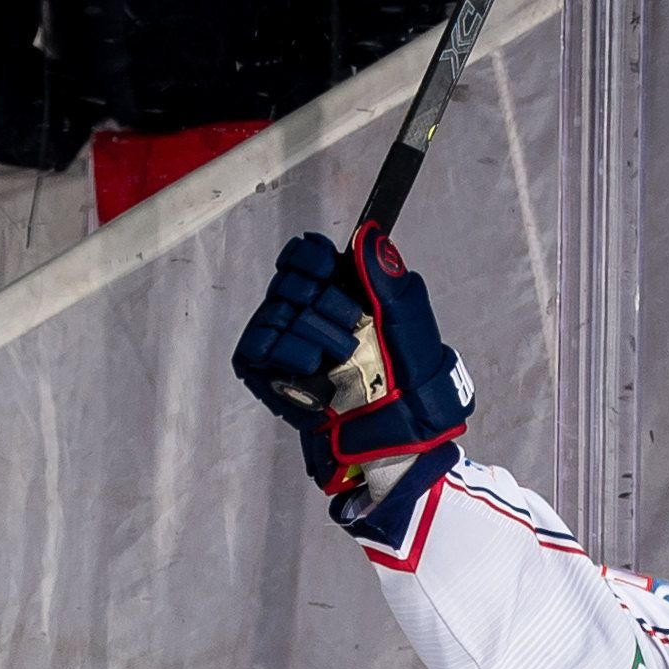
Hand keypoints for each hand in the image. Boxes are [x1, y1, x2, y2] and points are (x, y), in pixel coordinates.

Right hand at [232, 229, 471, 498]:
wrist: (401, 434)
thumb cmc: (412, 382)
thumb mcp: (408, 322)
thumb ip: (385, 275)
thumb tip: (368, 234)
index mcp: (337, 293)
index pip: (302, 255)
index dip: (313, 259)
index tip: (332, 272)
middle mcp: (305, 314)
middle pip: (288, 282)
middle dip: (324, 304)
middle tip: (354, 331)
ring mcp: (284, 346)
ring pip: (274, 315)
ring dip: (314, 336)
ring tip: (342, 360)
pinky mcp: (269, 377)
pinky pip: (256, 350)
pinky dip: (287, 355)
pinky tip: (313, 369)